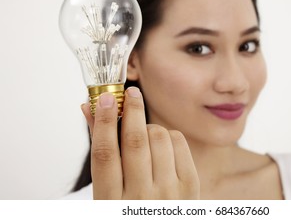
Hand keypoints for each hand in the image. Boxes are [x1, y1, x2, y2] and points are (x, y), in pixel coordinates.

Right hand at [81, 87, 199, 198]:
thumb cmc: (129, 207)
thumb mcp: (107, 190)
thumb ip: (101, 150)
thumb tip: (90, 109)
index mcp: (111, 202)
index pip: (105, 154)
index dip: (105, 122)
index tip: (107, 98)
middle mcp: (140, 199)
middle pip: (134, 142)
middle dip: (133, 110)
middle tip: (132, 93)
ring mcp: (168, 193)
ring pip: (158, 138)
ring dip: (149, 126)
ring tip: (143, 132)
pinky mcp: (190, 186)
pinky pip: (179, 143)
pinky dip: (168, 134)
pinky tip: (161, 141)